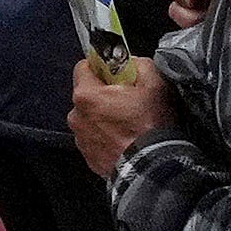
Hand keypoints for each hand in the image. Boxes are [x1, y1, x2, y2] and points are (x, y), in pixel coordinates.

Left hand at [60, 53, 170, 176]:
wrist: (151, 167)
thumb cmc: (150, 125)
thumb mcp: (154, 84)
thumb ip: (139, 64)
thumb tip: (131, 63)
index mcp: (86, 95)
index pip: (83, 67)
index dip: (102, 66)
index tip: (117, 73)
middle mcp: (76, 115)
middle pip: (87, 94)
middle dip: (104, 93)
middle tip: (127, 100)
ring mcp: (80, 138)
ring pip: (90, 117)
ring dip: (103, 116)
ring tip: (127, 123)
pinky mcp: (87, 155)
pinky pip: (94, 137)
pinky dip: (105, 135)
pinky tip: (124, 138)